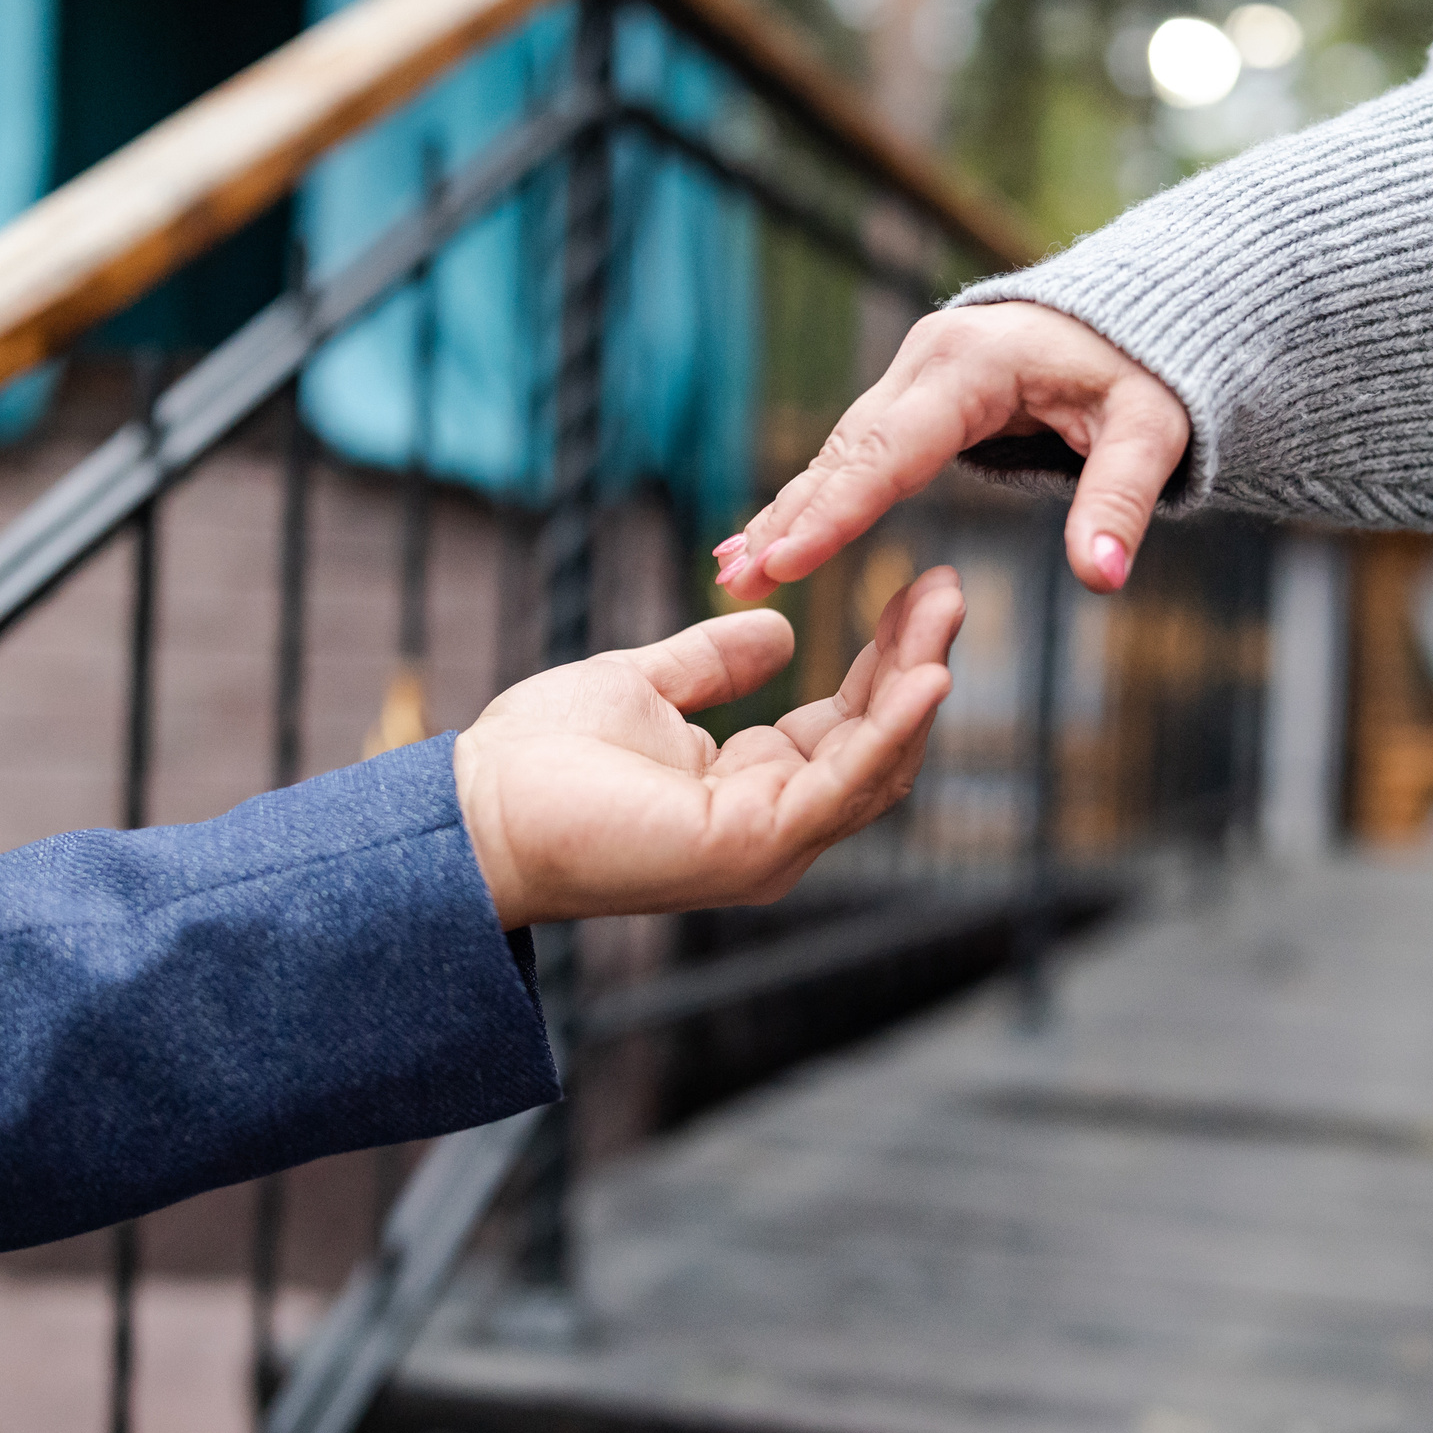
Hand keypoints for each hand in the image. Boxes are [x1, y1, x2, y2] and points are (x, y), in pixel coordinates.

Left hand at [451, 567, 963, 928]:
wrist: (478, 806)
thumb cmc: (542, 758)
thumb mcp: (645, 685)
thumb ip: (713, 662)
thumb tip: (780, 630)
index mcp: (752, 793)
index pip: (846, 726)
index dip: (887, 658)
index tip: (918, 587)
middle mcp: (775, 830)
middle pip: (877, 746)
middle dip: (919, 662)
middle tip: (954, 587)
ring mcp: (769, 846)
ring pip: (875, 763)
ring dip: (917, 682)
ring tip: (947, 605)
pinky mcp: (753, 846)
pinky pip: (843, 783)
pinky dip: (890, 728)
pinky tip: (927, 673)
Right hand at [713, 302, 1188, 600]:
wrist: (1129, 315)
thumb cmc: (1143, 371)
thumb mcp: (1152, 430)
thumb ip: (1120, 499)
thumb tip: (1101, 575)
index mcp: (972, 365)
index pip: (892, 450)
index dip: (838, 511)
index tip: (786, 561)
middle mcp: (926, 363)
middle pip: (847, 452)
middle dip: (790, 519)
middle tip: (736, 581)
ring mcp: (911, 376)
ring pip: (839, 453)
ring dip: (786, 513)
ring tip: (732, 571)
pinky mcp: (910, 398)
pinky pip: (852, 453)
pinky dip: (811, 498)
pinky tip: (768, 539)